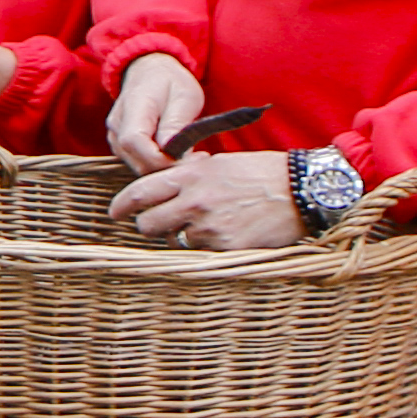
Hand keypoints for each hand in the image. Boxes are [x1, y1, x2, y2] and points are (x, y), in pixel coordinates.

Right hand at [107, 53, 205, 172]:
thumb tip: (170, 152)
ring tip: (190, 157)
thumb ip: (175, 124)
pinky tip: (175, 156)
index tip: (192, 159)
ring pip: (137, 166)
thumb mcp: (184, 96)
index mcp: (132, 107)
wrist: (149, 72)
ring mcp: (114, 137)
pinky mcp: (120, 145)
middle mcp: (116, 125)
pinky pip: (137, 163)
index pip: (135, 142)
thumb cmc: (170, 82)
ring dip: (163, 168)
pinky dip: (157, 165)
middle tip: (198, 161)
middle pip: (136, 159)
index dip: (161, 158)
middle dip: (168, 167)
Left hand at [110, 151, 307, 249]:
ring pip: (174, 242)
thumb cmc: (262, 172)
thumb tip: (165, 184)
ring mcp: (209, 226)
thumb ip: (188, 175)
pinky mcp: (226, 247)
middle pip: (148, 225)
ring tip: (205, 226)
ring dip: (181, 238)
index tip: (115, 213)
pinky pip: (200, 254)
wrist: (301, 189)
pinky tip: (222, 236)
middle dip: (150, 227)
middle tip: (160, 225)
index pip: (140, 192)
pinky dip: (205, 249)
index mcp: (190, 174)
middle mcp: (194, 200)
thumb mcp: (218, 162)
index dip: (122, 205)